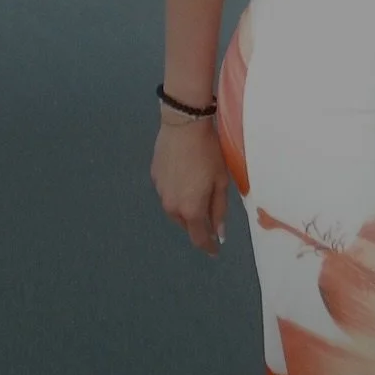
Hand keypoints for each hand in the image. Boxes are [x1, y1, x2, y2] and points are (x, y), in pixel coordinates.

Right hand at [150, 117, 227, 256]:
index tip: (215, 250)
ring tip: (196, 194)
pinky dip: (176, 192)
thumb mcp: (221, 181)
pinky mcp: (154, 176)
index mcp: (191, 209)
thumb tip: (218, 232)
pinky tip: (184, 178)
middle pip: (185, 224)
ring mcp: (160, 191)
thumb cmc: (208, 152)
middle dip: (197, 224)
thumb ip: (219, 209)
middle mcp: (172, 205)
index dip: (208, 247)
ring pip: (174, 209)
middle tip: (209, 215)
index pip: (198, 237)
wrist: (184, 124)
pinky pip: (167, 192)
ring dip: (185, 208)